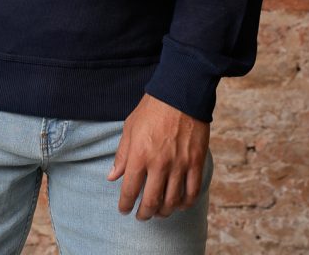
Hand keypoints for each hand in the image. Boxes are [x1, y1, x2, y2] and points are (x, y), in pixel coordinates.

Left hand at [107, 94, 209, 219]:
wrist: (180, 92)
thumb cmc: (152, 108)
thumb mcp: (130, 127)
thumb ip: (122, 155)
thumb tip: (112, 177)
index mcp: (139, 154)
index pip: (129, 190)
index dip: (125, 205)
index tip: (124, 209)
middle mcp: (159, 163)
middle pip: (151, 201)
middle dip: (144, 214)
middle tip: (141, 216)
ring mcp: (179, 164)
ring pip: (172, 201)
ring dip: (164, 211)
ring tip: (159, 211)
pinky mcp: (195, 162)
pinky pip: (192, 191)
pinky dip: (185, 203)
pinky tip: (180, 204)